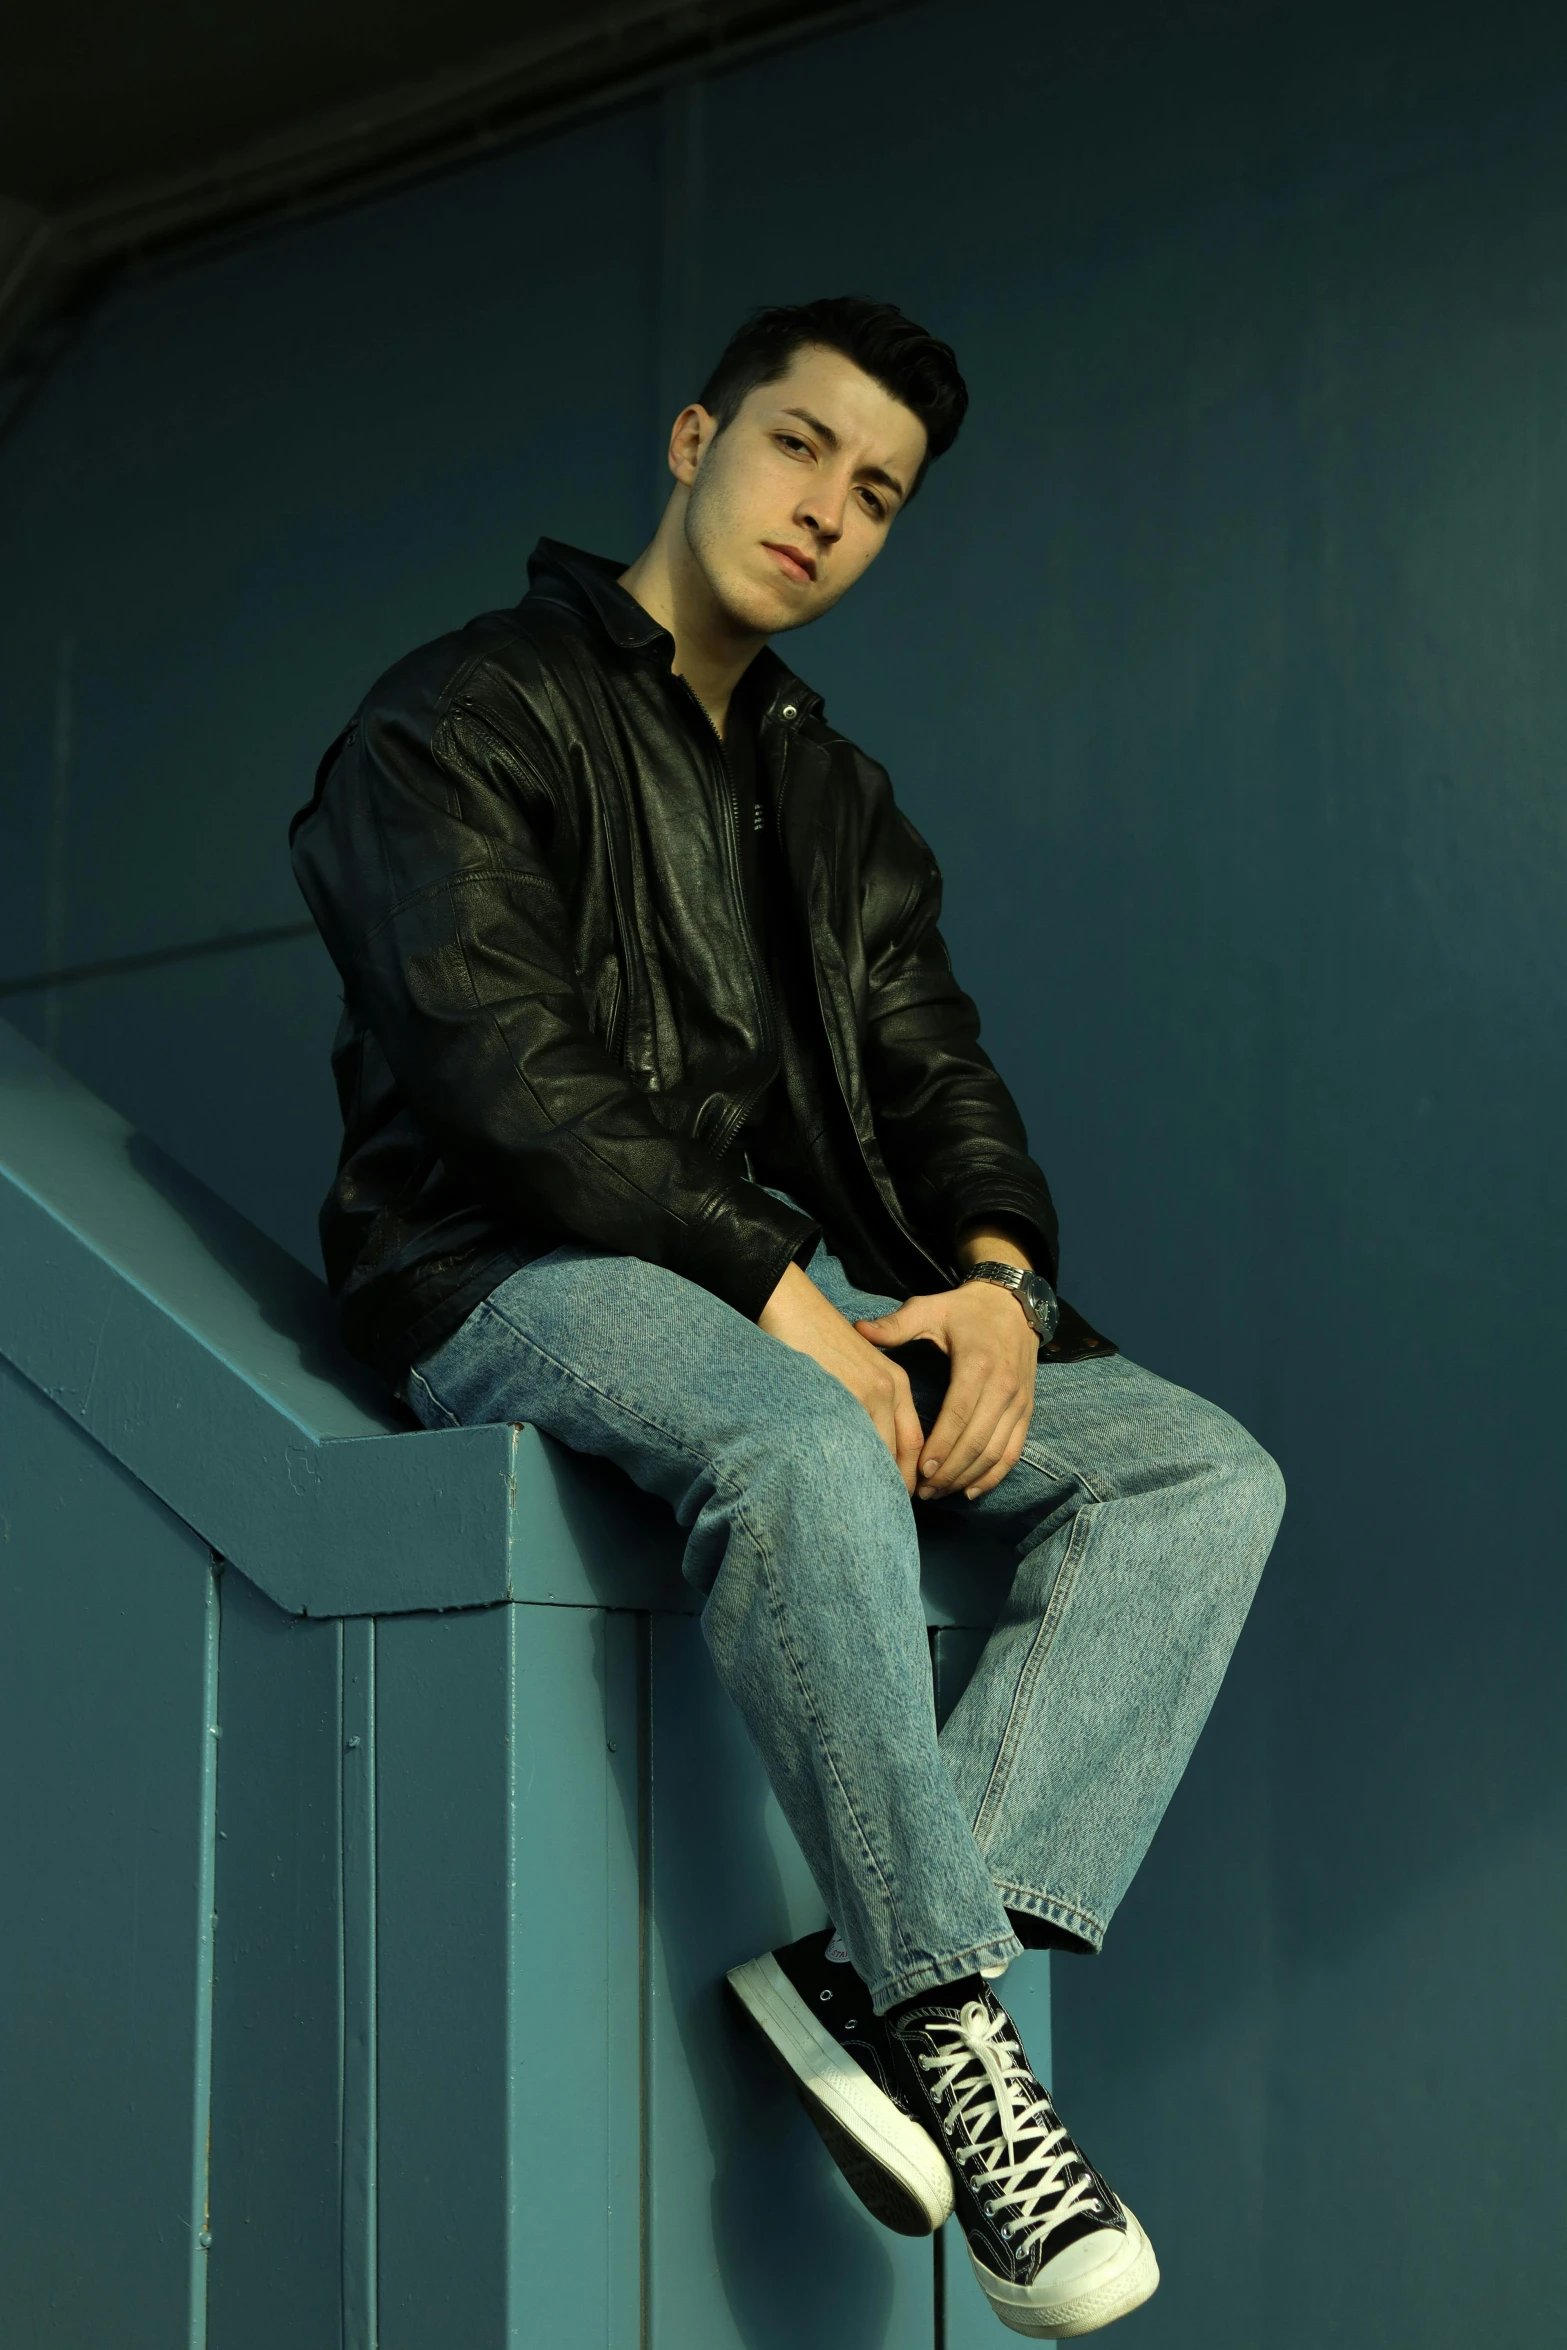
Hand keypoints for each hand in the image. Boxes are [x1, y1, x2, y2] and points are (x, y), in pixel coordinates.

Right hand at [759, 1262, 925, 1492]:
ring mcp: (865, 1393)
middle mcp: (888, 1390)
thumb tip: (865, 1448)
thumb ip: (867, 1403)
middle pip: (903, 1455)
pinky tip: (838, 1486)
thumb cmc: (815, 1336)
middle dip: (897, 1489)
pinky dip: (850, 1468)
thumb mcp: (855, 1366)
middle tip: (883, 1517)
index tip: (900, 1501)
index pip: (913, 1445)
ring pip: (880, 1454)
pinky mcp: (840, 1394)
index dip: (910, 1477)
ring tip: (862, 1512)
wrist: (790, 1303)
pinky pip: (852, 1442)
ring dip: (875, 1484)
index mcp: (895, 1384)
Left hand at [855, 1278, 1036, 1500]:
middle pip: (977, 1441)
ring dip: (967, 1477)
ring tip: (938, 1492)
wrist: (1013, 1304)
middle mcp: (1003, 1386)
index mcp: (977, 1364)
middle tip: (922, 1490)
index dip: (941, 1445)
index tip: (920, 1468)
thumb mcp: (929, 1309)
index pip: (959, 1414)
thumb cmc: (964, 1310)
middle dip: (949, 1470)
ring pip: (996, 1452)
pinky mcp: (1026, 1410)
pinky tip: (970, 1490)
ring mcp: (1019, 1401)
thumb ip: (895, 1325)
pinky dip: (994, 1476)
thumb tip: (858, 1330)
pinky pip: (1013, 1451)